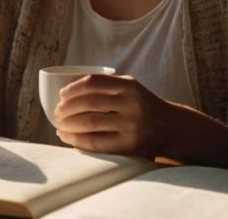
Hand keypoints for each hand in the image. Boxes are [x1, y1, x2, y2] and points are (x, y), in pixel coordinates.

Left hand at [53, 74, 176, 158]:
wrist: (172, 127)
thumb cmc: (142, 105)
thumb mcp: (130, 88)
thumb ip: (106, 85)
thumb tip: (66, 91)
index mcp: (129, 86)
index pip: (92, 83)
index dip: (71, 89)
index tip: (60, 95)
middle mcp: (131, 103)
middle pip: (88, 103)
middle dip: (66, 109)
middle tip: (56, 113)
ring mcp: (131, 125)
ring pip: (89, 122)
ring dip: (68, 124)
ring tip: (59, 126)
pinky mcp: (129, 145)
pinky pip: (96, 142)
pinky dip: (77, 140)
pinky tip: (67, 138)